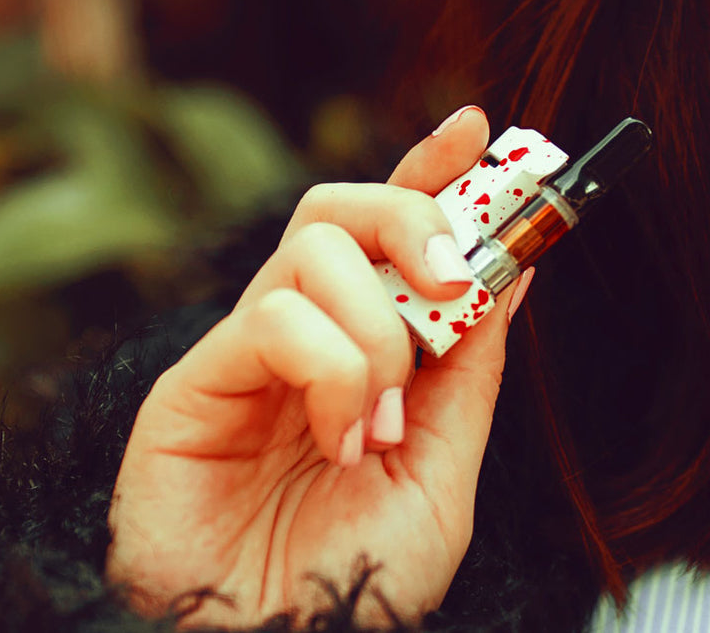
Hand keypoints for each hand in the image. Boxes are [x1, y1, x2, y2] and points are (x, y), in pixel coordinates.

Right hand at [105, 106, 532, 626]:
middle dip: (411, 215)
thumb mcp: (442, 469)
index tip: (477, 130)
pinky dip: (332, 371)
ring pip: (312, 250)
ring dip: (378, 334)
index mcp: (363, 351)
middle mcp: (302, 335)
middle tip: (451, 277)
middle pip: (339, 208)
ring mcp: (245, 353)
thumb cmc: (355, 579)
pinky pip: (274, 316)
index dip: (429, 174)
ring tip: (380, 426)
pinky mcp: (195, 379)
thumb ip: (470, 370)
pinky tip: (337, 441)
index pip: (388, 235)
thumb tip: (513, 273)